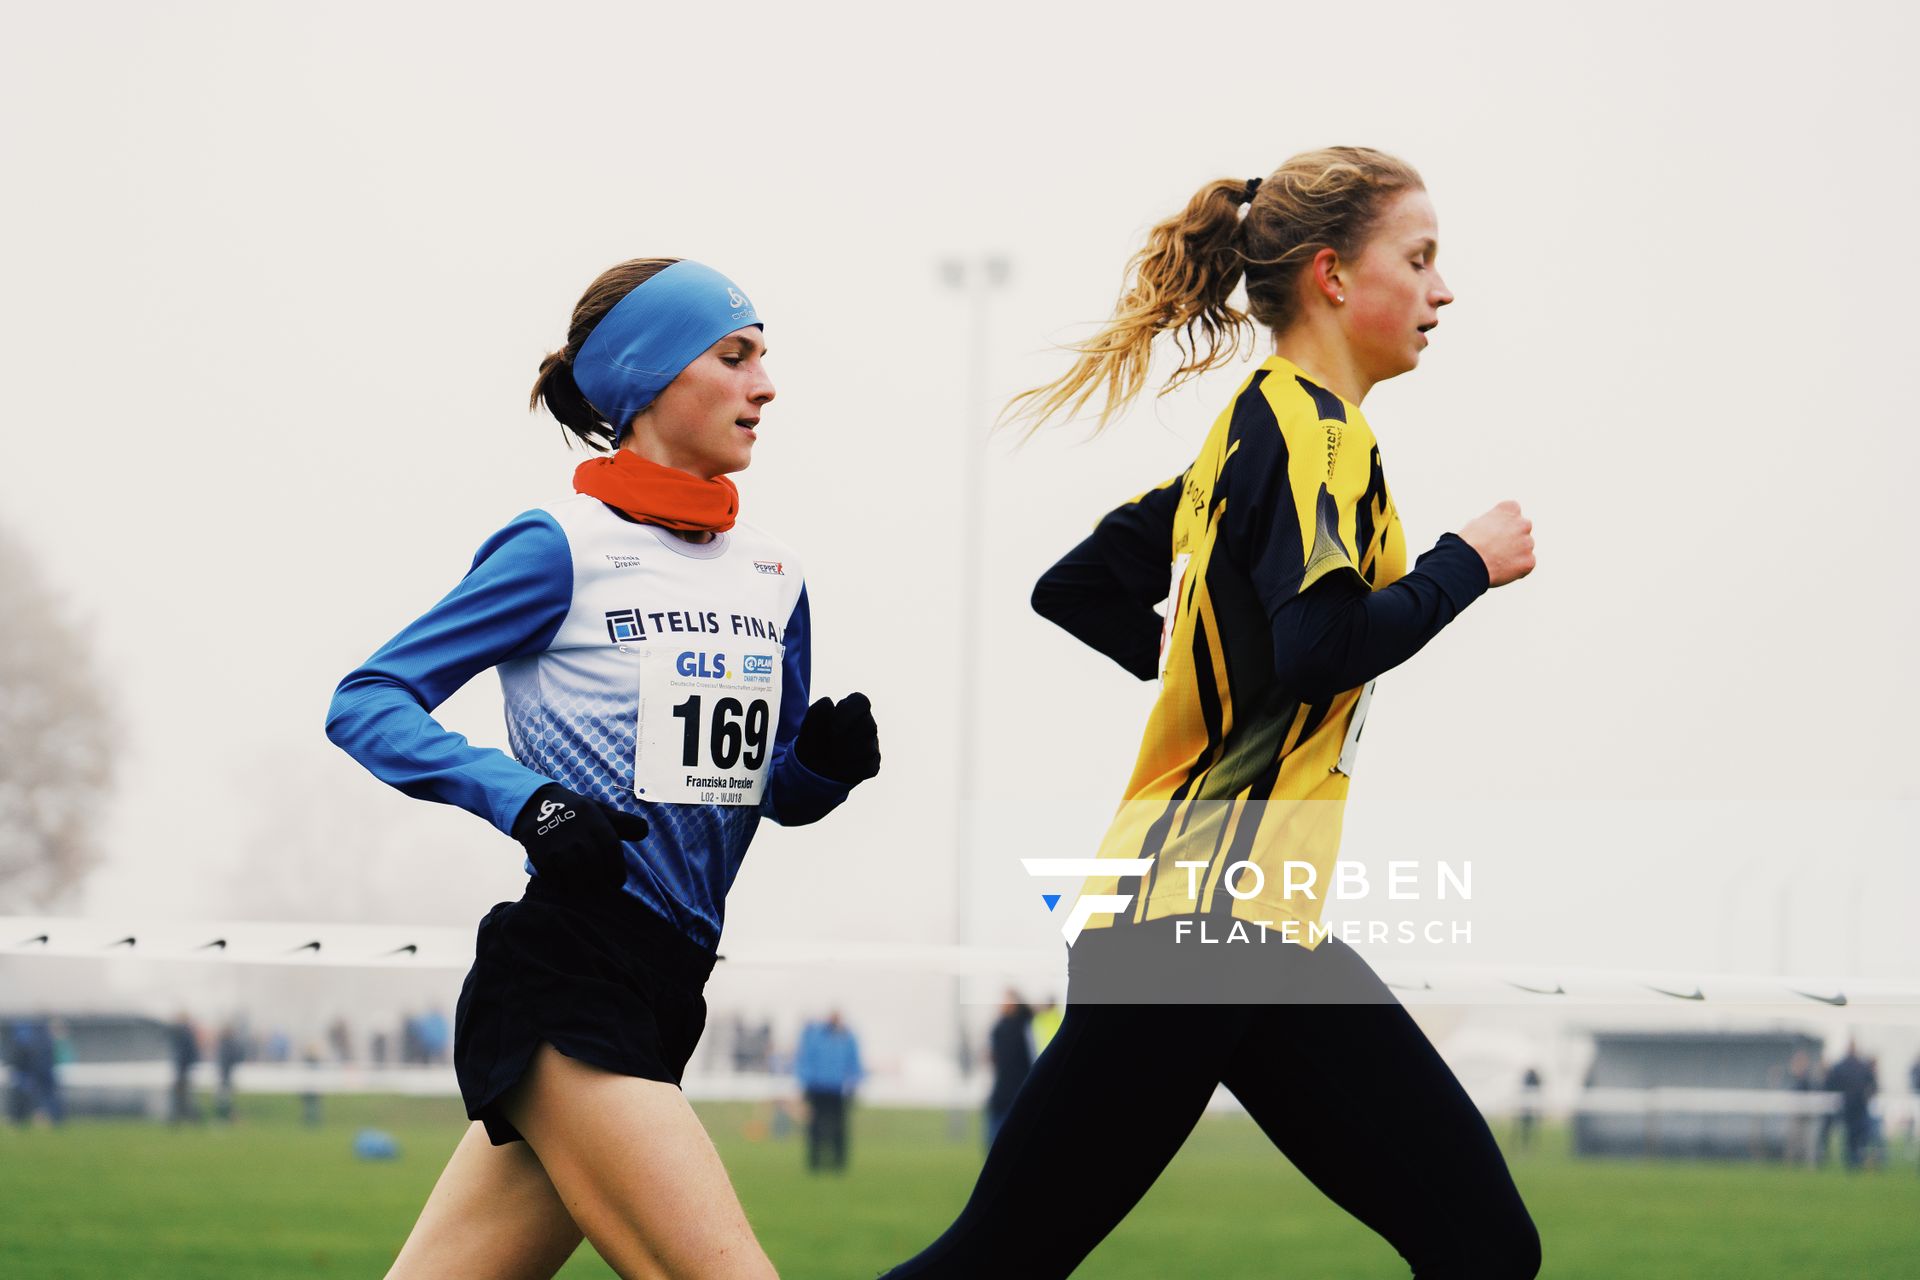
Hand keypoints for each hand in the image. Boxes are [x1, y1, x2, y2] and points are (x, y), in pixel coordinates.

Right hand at [511, 784, 647, 891]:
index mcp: (595, 822)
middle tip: (602, 887)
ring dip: (583, 886)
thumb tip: (644, 831)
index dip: (617, 870)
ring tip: (585, 887)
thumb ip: (622, 823)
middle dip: (601, 882)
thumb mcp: (599, 811)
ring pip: (576, 877)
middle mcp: (578, 835)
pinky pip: (556, 880)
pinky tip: (566, 882)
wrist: (536, 805)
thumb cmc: (576, 813)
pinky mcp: (542, 856)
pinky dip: (563, 885)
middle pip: (595, 868)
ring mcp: (558, 846)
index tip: (618, 882)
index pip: (612, 850)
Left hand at [794, 692, 880, 784]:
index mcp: (851, 710)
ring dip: (846, 755)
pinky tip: (839, 769)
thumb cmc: (813, 742)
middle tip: (829, 746)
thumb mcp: (808, 727)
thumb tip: (828, 701)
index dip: (849, 712)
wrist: (811, 770)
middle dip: (846, 738)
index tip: (832, 728)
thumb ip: (816, 712)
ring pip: (869, 747)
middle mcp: (866, 725)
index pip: (861, 702)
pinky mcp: (872, 764)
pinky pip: (867, 766)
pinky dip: (850, 769)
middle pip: (869, 725)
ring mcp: (871, 745)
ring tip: (831, 758)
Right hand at [1456, 500, 1535, 587]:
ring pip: (1525, 547)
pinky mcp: (1529, 561)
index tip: (1493, 531)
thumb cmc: (1468, 543)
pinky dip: (1518, 567)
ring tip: (1496, 561)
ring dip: (1516, 553)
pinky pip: (1527, 563)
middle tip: (1496, 548)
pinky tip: (1502, 570)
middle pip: (1522, 529)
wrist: (1468, 564)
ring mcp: (1528, 543)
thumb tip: (1495, 530)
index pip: (1513, 511)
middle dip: (1513, 537)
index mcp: (1510, 508)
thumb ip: (1493, 523)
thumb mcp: (1478, 523)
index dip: (1502, 523)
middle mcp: (1523, 523)